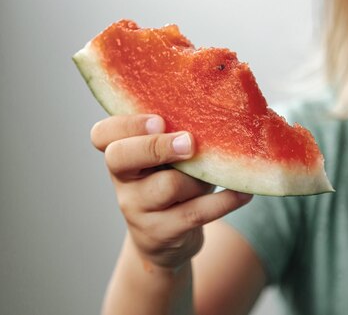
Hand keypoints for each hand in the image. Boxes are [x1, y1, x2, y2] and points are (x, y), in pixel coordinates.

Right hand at [91, 114, 252, 269]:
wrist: (165, 240)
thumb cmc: (173, 182)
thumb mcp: (171, 159)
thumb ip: (180, 135)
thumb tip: (223, 109)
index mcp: (123, 154)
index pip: (103, 134)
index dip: (127, 124)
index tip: (160, 120)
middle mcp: (123, 181)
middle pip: (119, 157)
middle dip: (156, 145)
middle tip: (189, 142)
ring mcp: (138, 209)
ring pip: (168, 186)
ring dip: (199, 178)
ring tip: (217, 174)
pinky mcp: (161, 233)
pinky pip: (196, 212)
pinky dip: (225, 200)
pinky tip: (243, 192)